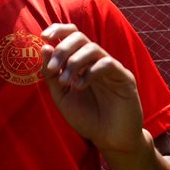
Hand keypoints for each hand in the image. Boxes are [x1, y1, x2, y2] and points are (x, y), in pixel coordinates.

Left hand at [40, 23, 145, 155]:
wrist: (109, 140)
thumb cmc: (86, 118)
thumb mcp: (61, 97)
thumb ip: (51, 75)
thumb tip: (44, 47)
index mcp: (81, 61)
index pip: (72, 34)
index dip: (58, 30)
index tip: (44, 37)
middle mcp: (96, 60)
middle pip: (80, 37)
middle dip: (62, 49)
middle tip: (53, 69)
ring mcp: (111, 68)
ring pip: (92, 48)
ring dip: (74, 62)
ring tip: (65, 82)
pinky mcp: (124, 78)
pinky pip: (107, 64)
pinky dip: (90, 72)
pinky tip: (80, 86)